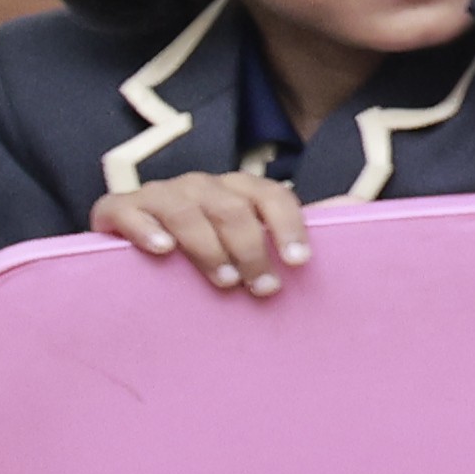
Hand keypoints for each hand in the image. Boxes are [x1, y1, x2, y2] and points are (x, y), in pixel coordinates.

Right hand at [93, 171, 310, 298]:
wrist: (136, 246)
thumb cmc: (210, 247)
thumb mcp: (254, 237)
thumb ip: (297, 225)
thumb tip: (356, 204)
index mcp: (237, 189)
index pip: (272, 196)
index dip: (289, 226)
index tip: (300, 262)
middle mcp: (200, 185)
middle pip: (231, 208)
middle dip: (251, 249)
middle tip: (262, 288)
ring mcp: (158, 194)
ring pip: (186, 210)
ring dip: (207, 246)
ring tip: (223, 281)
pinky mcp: (117, 208)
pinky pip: (127, 210)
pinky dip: (146, 229)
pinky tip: (162, 251)